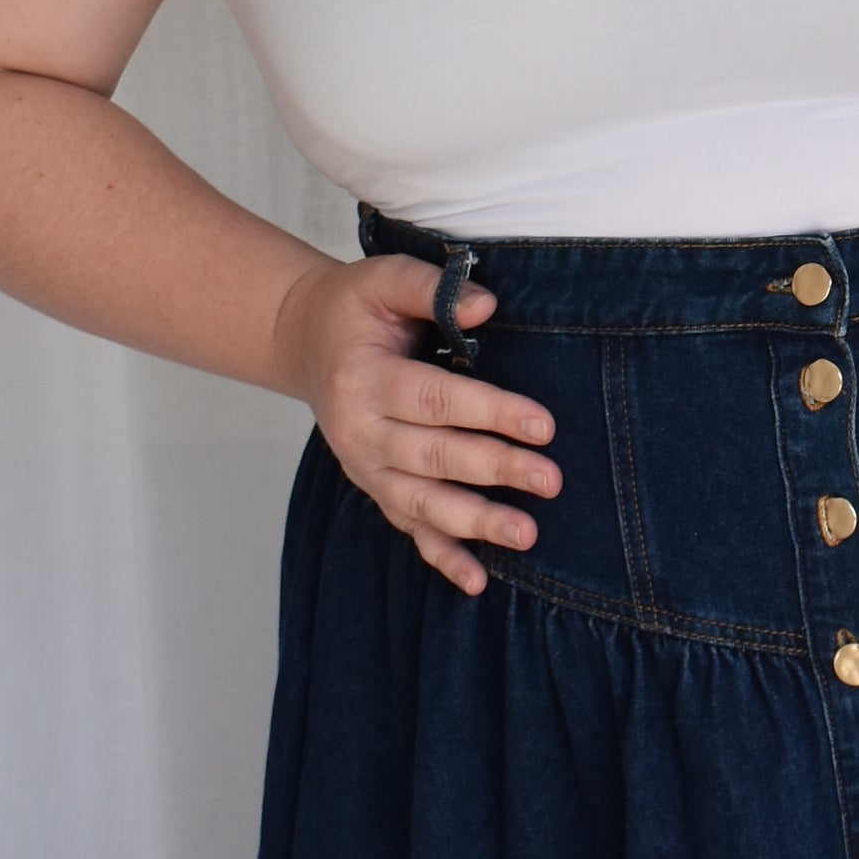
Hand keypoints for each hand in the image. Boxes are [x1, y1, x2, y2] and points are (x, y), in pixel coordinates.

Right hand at [271, 252, 561, 595]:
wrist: (306, 341)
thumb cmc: (354, 308)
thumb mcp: (383, 278)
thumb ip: (431, 288)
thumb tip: (485, 305)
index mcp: (363, 378)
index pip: (433, 400)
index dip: (490, 413)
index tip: (543, 425)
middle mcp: (359, 431)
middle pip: (434, 456)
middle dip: (496, 470)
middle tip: (551, 480)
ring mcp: (365, 467)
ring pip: (422, 502)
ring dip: (475, 521)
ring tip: (527, 534)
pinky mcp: (375, 487)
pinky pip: (408, 527)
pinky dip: (441, 556)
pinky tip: (477, 580)